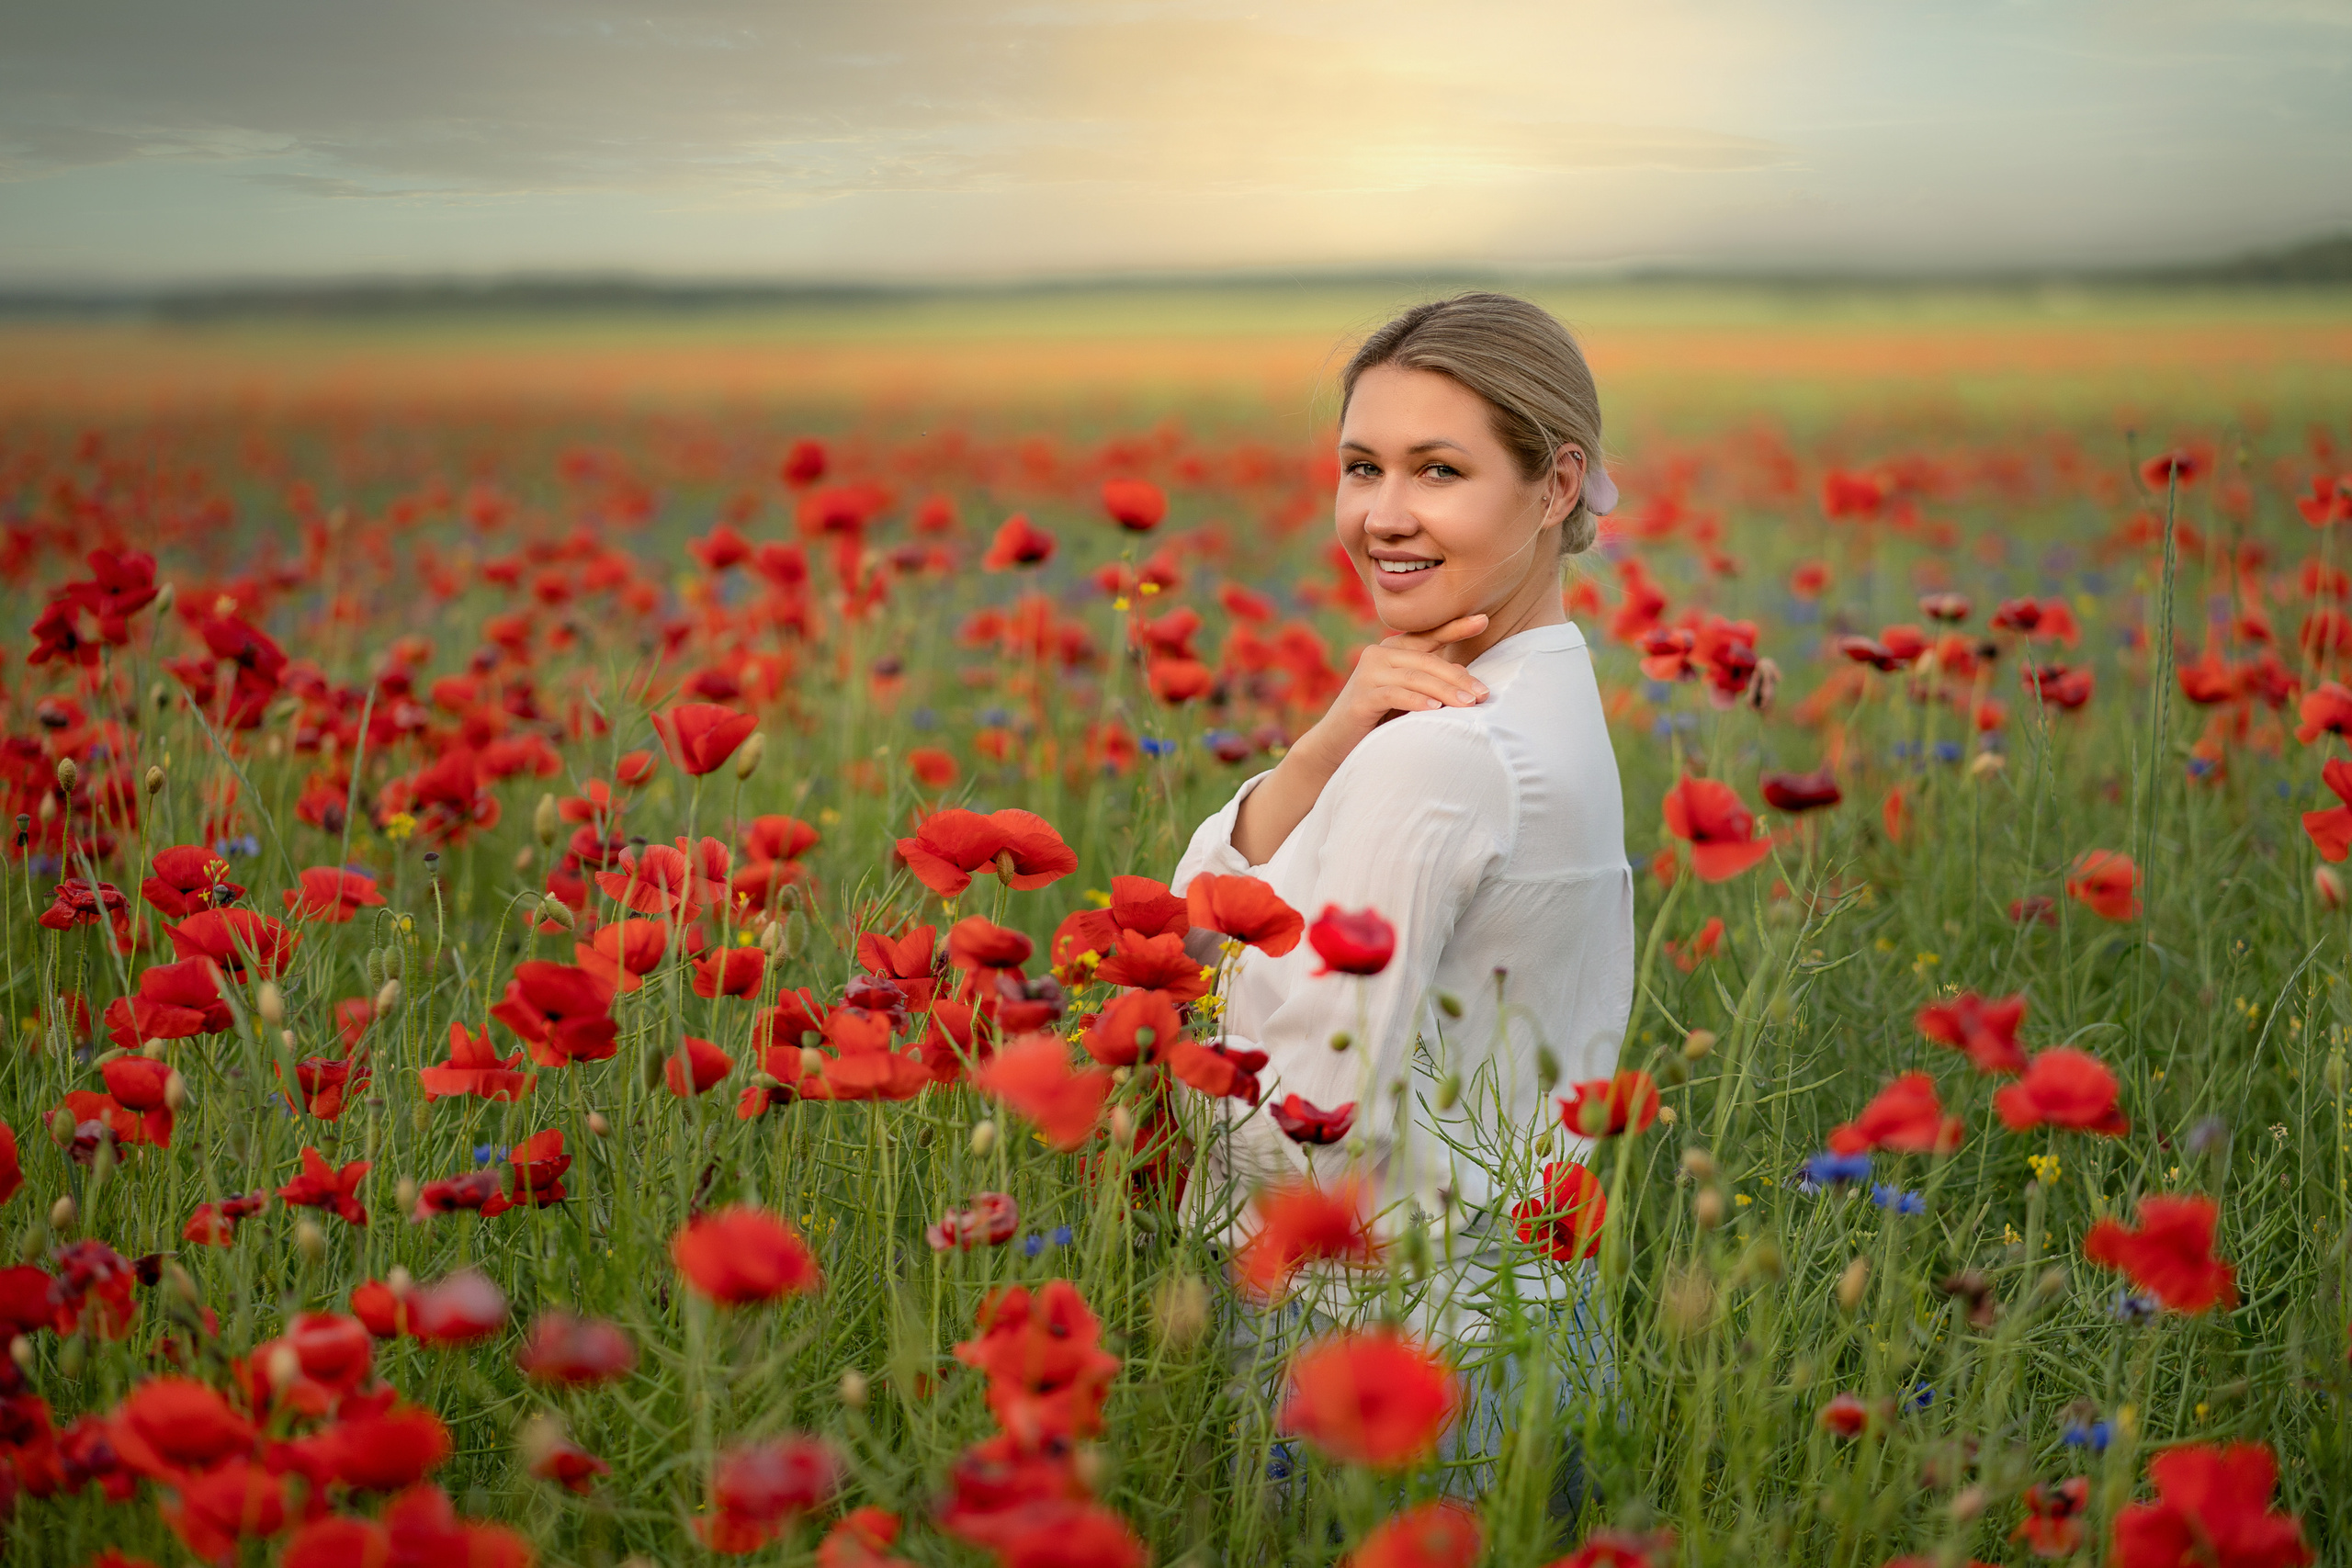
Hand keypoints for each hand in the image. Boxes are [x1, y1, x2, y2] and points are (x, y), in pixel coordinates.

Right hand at [1323, 614, 1492, 743]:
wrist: (1336, 744)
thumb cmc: (1378, 719)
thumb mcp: (1408, 696)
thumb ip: (1430, 682)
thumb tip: (1466, 677)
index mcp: (1392, 649)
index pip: (1428, 635)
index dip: (1455, 627)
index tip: (1484, 620)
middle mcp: (1378, 654)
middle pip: (1427, 660)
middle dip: (1458, 677)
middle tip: (1484, 694)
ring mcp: (1367, 674)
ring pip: (1415, 677)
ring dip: (1445, 691)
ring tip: (1468, 704)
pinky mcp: (1361, 697)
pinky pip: (1394, 694)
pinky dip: (1417, 701)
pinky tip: (1435, 709)